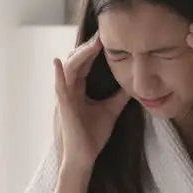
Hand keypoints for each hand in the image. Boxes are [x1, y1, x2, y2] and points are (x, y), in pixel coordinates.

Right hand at [54, 33, 129, 169]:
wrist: (84, 158)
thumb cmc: (92, 136)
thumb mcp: (111, 110)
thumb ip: (119, 96)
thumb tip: (134, 85)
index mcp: (78, 90)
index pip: (85, 64)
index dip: (93, 51)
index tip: (106, 37)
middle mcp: (69, 90)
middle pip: (76, 62)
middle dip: (88, 48)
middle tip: (102, 34)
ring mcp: (64, 98)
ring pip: (68, 69)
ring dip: (79, 55)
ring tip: (92, 44)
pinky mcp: (63, 108)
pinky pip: (58, 88)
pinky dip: (57, 75)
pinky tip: (58, 62)